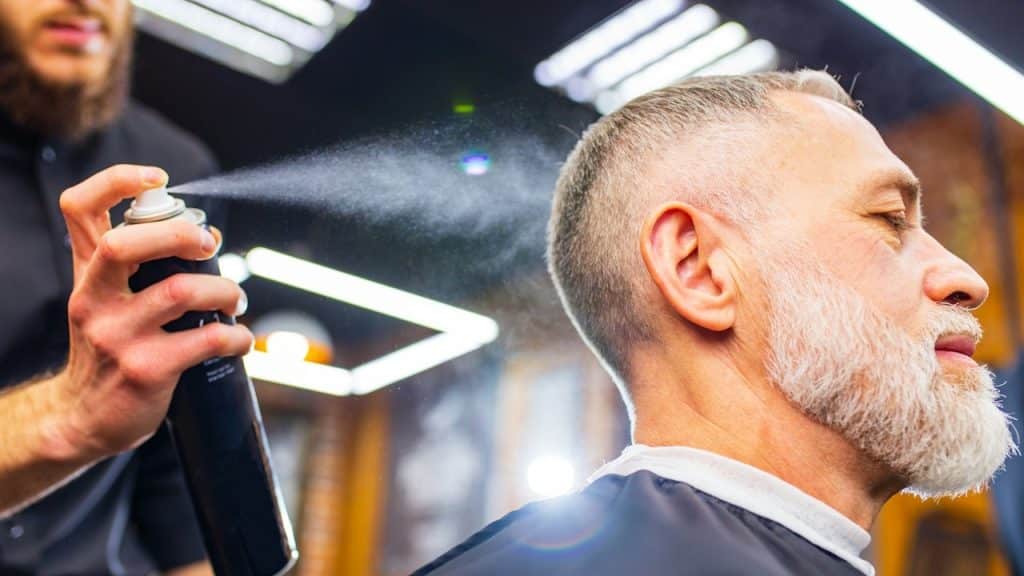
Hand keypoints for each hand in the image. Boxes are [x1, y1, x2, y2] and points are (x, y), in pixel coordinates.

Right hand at [50, 164, 251, 460]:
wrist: (82, 418)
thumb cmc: (107, 350)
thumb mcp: (106, 300)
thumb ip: (144, 264)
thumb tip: (208, 235)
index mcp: (87, 274)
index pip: (80, 209)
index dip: (116, 181)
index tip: (159, 178)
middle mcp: (94, 299)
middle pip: (126, 244)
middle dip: (179, 234)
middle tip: (208, 245)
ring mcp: (117, 335)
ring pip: (179, 291)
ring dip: (223, 290)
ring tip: (234, 300)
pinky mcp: (147, 369)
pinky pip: (205, 340)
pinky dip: (235, 335)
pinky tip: (239, 339)